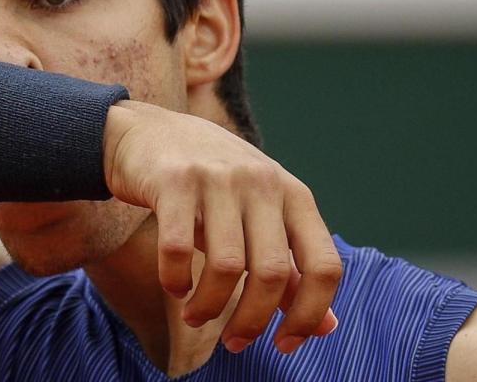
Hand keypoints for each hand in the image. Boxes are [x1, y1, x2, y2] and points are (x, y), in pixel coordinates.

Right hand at [103, 100, 341, 353]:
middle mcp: (262, 182)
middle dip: (251, 320)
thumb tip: (327, 327)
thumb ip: (291, 267)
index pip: (325, 265)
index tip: (284, 344)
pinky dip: (175, 280)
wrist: (149, 132)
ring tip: (195, 314)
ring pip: (227, 265)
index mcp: (293, 194)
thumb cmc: (211, 184)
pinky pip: (176, 247)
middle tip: (232, 341)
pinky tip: (173, 286)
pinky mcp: (174, 179)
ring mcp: (218, 178)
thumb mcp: (260, 216)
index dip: (309, 314)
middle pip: (273, 272)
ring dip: (209, 305)